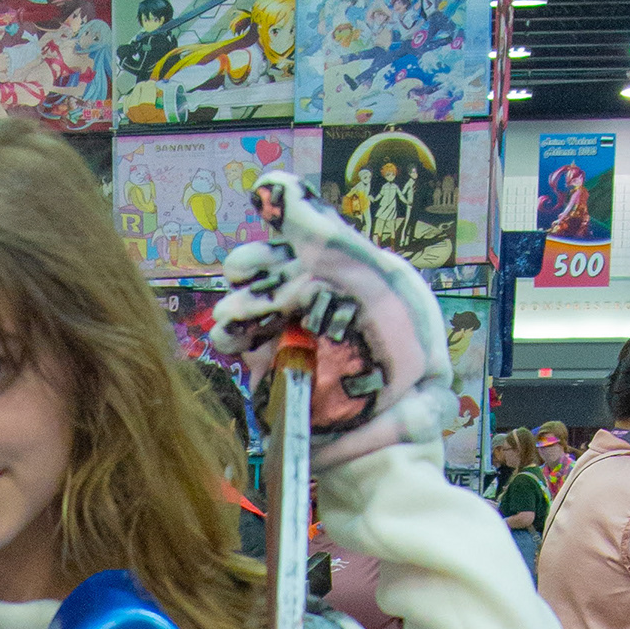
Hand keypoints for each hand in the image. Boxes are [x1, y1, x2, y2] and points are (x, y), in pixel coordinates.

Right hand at [210, 169, 453, 471]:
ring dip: (238, 310)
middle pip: (267, 275)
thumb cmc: (398, 360)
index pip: (298, 245)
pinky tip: (231, 341)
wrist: (388, 444)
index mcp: (351, 276)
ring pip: (249, 309)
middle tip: (244, 287)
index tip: (257, 256)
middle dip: (251, 280)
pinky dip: (231, 341)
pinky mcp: (276, 375)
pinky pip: (243, 349)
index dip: (272, 246)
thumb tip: (272, 184)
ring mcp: (295, 340)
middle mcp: (321, 304)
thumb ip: (323, 235)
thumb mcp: (372, 281)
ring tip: (238, 322)